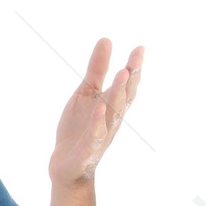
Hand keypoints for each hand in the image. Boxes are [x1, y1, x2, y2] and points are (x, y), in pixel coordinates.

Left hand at [49, 38, 144, 186]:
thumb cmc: (78, 128)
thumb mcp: (86, 94)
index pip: (127, 85)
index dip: (134, 68)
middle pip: (124, 96)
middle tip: (134, 60)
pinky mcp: (89, 148)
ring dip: (118, 94)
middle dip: (130, 79)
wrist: (66, 165)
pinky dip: (97, 121)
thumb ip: (96, 69)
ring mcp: (102, 133)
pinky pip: (95, 134)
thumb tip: (106, 40)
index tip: (139, 49)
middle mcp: (111, 118)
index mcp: (111, 104)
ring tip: (122, 74)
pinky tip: (99, 107)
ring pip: (113, 112)